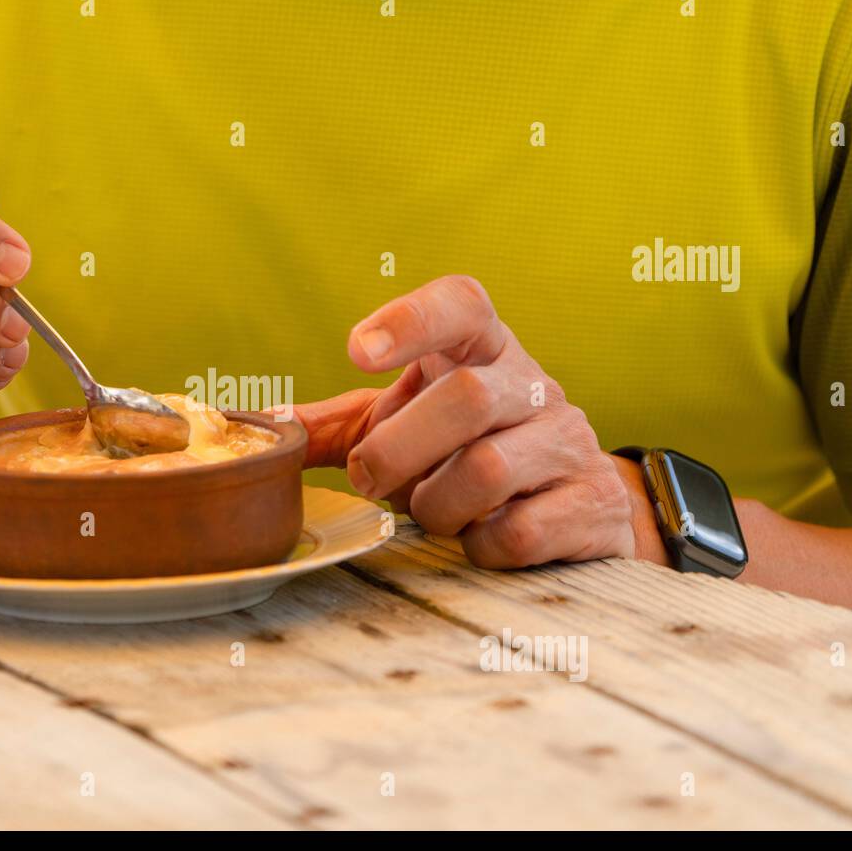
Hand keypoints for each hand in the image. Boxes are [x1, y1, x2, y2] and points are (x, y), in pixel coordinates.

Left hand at [296, 275, 655, 567]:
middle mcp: (532, 383)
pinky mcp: (593, 501)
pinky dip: (480, 545)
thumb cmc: (466, 451)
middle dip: (399, 449)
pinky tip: (480, 537)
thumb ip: (336, 426)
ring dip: (437, 506)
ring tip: (433, 512)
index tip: (357, 351)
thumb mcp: (402, 426)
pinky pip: (520, 531)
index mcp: (482, 350)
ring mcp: (570, 440)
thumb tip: (258, 425)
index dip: (411, 320)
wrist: (575, 504)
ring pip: (487, 471)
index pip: (461, 305)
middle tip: (369, 479)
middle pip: (465, 397)